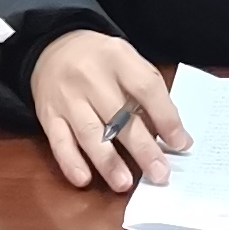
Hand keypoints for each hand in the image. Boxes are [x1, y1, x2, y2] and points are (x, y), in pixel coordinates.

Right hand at [33, 30, 186, 191]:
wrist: (52, 46)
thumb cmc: (100, 60)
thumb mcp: (127, 61)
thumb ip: (148, 94)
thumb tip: (173, 137)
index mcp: (117, 58)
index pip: (146, 87)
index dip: (166, 117)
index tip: (180, 144)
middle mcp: (90, 76)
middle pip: (119, 116)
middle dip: (142, 148)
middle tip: (160, 174)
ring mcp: (66, 96)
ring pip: (89, 132)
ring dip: (108, 161)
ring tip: (125, 183)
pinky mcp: (48, 114)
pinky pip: (58, 141)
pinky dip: (71, 162)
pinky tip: (84, 179)